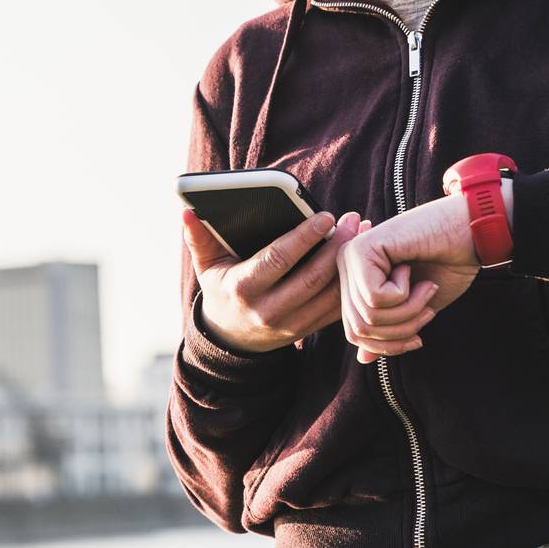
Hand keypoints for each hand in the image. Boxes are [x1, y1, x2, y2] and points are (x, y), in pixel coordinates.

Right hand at [183, 209, 365, 353]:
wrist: (230, 338)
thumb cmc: (221, 289)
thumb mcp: (206, 265)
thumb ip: (198, 237)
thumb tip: (187, 211)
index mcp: (243, 289)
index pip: (278, 259)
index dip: (304, 237)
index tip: (325, 215)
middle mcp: (267, 310)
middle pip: (311, 277)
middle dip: (336, 246)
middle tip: (352, 219)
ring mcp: (290, 325)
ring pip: (329, 295)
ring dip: (349, 264)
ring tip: (362, 233)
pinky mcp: (307, 330)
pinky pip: (335, 309)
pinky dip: (352, 285)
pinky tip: (361, 260)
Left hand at [336, 192, 481, 362]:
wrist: (469, 233)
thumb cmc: (446, 266)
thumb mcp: (414, 308)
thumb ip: (387, 329)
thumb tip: (361, 360)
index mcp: (355, 280)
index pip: (355, 334)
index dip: (389, 346)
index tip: (418, 337)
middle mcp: (345, 266)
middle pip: (359, 330)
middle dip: (401, 331)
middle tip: (428, 308)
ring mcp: (349, 256)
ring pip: (368, 317)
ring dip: (408, 312)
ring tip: (425, 288)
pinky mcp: (361, 249)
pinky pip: (375, 298)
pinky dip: (405, 294)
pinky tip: (413, 271)